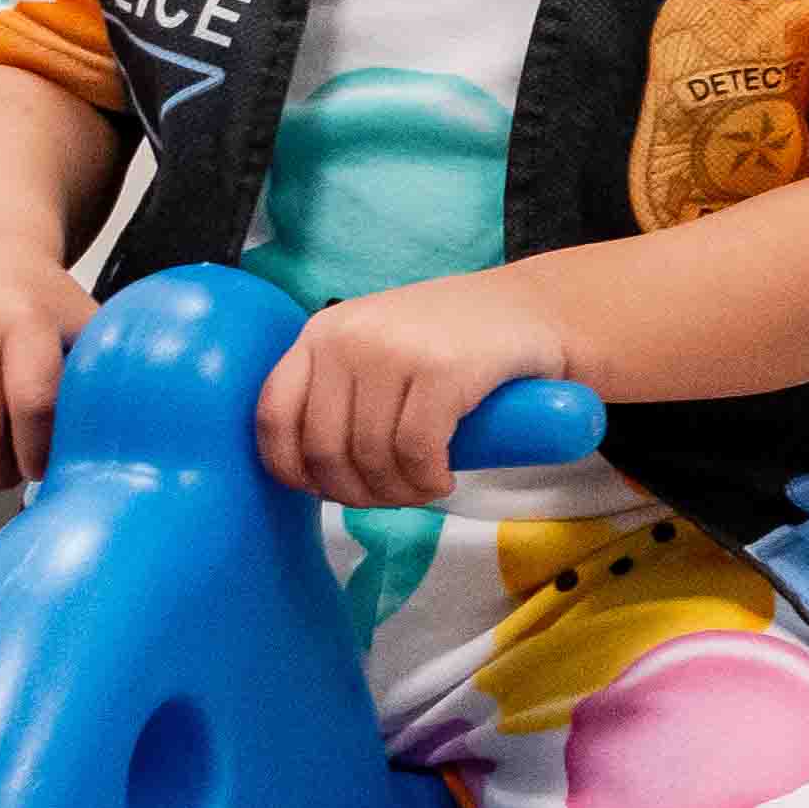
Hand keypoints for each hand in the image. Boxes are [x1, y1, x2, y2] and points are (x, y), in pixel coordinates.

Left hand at [256, 282, 574, 506]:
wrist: (533, 309)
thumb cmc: (452, 339)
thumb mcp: (376, 346)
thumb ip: (337, 386)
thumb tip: (306, 470)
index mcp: (322, 331)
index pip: (275, 414)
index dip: (291, 468)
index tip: (323, 490)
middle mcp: (348, 336)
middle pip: (324, 448)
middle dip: (355, 492)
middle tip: (390, 498)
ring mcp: (395, 350)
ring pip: (371, 457)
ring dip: (397, 493)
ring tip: (422, 491)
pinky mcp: (443, 370)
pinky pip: (415, 451)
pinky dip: (427, 481)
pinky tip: (442, 481)